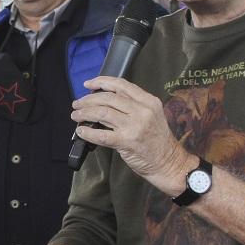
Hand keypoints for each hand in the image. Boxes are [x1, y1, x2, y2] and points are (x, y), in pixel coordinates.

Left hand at [71, 76, 190, 194]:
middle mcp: (142, 111)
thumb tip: (102, 100)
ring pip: (102, 113)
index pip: (121, 85)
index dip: (101, 82)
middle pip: (108, 98)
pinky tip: (81, 131)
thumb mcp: (151, 115)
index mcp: (148, 101)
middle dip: (88, 99)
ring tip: (76, 115)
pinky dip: (88, 132)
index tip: (88, 84)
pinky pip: (101, 135)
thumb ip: (132, 105)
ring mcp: (135, 126)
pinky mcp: (127, 142)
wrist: (168, 162)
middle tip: (77, 104)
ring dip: (84, 113)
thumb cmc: (157, 140)